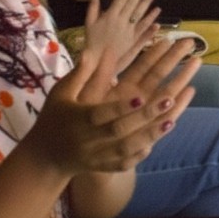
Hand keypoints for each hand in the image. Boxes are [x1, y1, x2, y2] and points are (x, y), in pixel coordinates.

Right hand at [24, 38, 198, 173]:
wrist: (47, 157)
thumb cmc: (54, 117)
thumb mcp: (60, 93)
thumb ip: (79, 74)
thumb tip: (93, 50)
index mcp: (78, 119)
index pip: (102, 114)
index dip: (121, 107)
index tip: (141, 96)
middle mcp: (89, 140)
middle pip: (120, 130)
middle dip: (144, 117)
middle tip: (168, 99)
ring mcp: (98, 156)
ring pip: (127, 149)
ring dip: (150, 135)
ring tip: (171, 120)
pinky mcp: (104, 167)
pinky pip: (126, 162)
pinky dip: (142, 153)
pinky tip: (159, 140)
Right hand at [82, 0, 159, 74]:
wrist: (98, 61)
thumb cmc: (92, 42)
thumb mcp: (88, 24)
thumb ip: (92, 10)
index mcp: (110, 16)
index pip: (121, 0)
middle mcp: (121, 21)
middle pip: (132, 4)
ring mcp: (128, 30)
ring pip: (139, 13)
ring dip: (147, 2)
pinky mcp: (133, 39)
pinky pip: (143, 27)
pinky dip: (150, 18)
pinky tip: (157, 11)